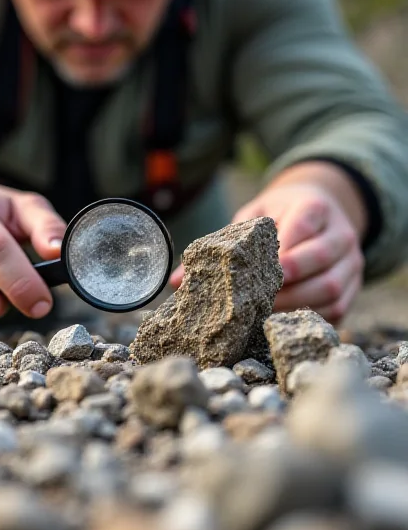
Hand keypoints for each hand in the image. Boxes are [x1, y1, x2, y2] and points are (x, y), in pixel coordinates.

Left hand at [170, 163, 366, 322]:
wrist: (320, 210)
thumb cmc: (278, 215)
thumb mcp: (251, 218)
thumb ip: (221, 242)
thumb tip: (176, 281)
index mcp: (314, 208)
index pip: (304, 225)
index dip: (284, 249)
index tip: (260, 268)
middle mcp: (339, 233)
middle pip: (321, 260)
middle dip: (290, 281)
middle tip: (259, 298)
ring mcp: (351, 261)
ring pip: (333, 288)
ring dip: (298, 304)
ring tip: (266, 314)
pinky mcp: (353, 286)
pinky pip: (339, 308)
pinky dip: (312, 318)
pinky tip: (283, 322)